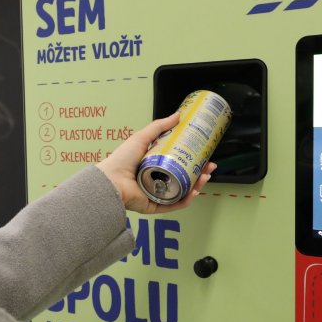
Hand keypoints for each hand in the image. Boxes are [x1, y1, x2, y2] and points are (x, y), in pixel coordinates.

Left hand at [96, 113, 216, 213]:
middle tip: (210, 167)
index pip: (179, 164)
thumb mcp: (142, 137)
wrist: (111, 179)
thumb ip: (159, 126)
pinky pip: (174, 205)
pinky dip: (186, 200)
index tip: (205, 155)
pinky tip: (194, 192)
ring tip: (204, 177)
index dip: (193, 161)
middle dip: (200, 174)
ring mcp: (157, 194)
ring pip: (182, 192)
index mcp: (154, 166)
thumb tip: (177, 115)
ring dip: (197, 186)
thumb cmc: (122, 159)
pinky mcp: (155, 205)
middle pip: (184, 179)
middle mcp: (156, 180)